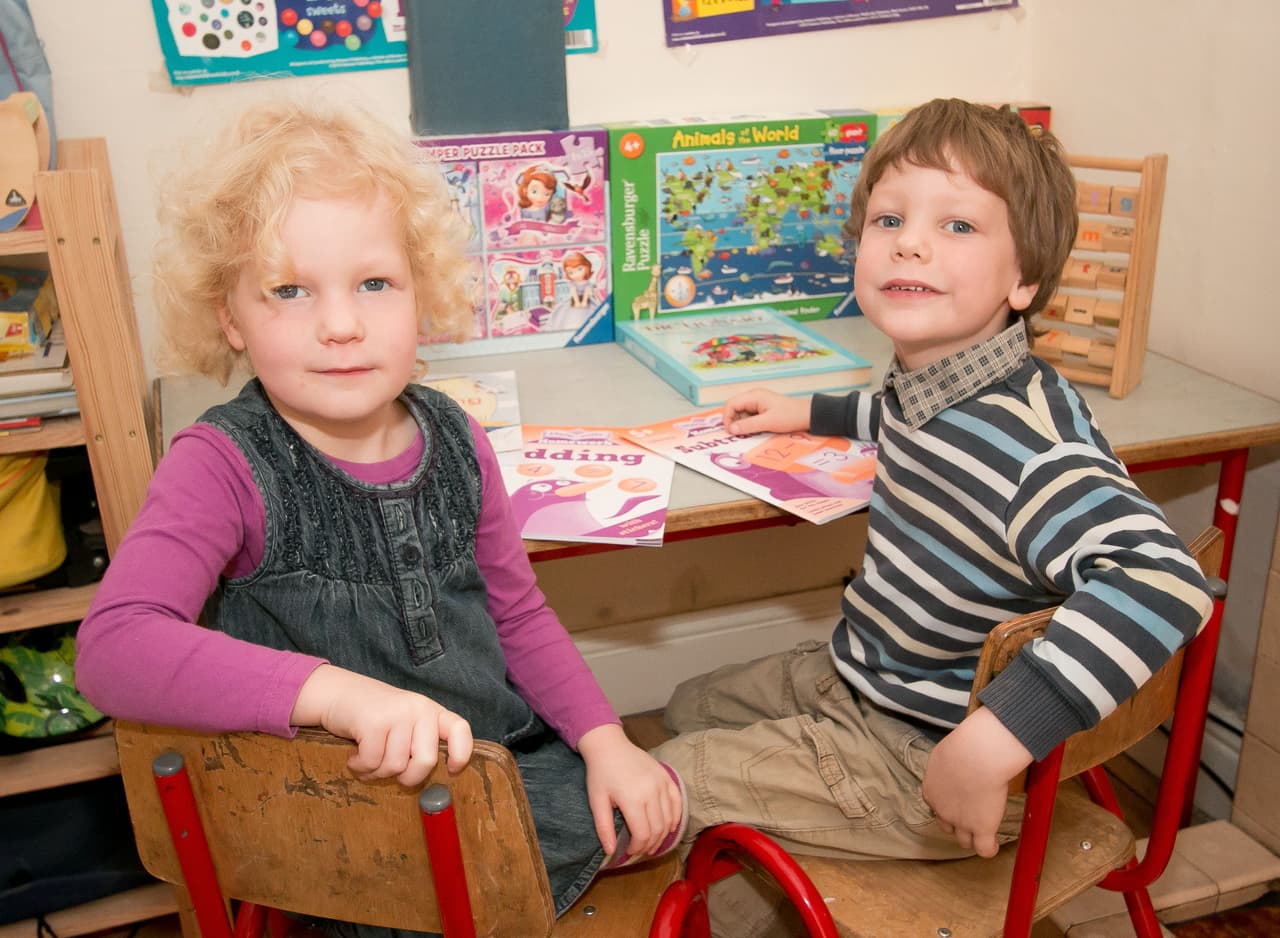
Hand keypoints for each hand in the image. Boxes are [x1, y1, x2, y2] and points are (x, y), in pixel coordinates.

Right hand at [291, 664, 473, 786]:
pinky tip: (355, 758)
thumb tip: (433, 783)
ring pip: (396, 766)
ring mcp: (397, 713)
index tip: (451, 770)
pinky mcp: (373, 722)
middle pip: (426, 761)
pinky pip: (372, 762)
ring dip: (377, 772)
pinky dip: (361, 768)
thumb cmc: (374, 716)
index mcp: (431, 710)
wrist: (338, 692)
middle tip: (392, 774)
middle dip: (407, 777)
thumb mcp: (405, 722)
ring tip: (367, 760)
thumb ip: (420, 742)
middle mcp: (419, 708)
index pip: (459, 729)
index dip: (461, 753)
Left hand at [577, 724, 682, 857]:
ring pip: (669, 818)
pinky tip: (669, 827)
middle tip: (641, 850)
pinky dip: (676, 817)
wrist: (609, 746)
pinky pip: (677, 802)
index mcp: (633, 800)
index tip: (630, 851)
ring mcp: (662, 783)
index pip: (643, 834)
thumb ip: (604, 828)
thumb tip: (611, 852)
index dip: (638, 848)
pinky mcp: (666, 776)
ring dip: (662, 835)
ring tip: (653, 842)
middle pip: (658, 829)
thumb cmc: (600, 774)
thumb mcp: (596, 801)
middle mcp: (651, 792)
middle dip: (650, 845)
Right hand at [722, 389, 810, 435]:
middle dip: (733, 421)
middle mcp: (753, 396)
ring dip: (741, 423)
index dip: (727, 417)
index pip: (731, 404)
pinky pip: (749, 415)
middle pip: (734, 407)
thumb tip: (731, 429)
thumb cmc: (789, 416)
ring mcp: (758, 402)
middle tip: (737, 434)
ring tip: (747, 433)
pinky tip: (754, 430)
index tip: (730, 431)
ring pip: (741, 413)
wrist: (807, 415)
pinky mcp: (763, 408)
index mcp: (753, 396)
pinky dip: (748, 423)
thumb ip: (748, 426)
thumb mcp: (767, 423)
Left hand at [922, 707, 1031, 857]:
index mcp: (931, 790)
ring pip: (964, 840)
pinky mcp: (981, 829)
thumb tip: (954, 759)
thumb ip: (946, 764)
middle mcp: (942, 810)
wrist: (977, 757)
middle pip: (947, 825)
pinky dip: (989, 848)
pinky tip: (993, 842)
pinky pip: (984, 849)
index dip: (949, 803)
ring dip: (973, 835)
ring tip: (985, 827)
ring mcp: (961, 822)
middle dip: (958, 822)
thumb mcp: (945, 753)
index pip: (937, 805)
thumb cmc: (963, 747)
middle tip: (973, 812)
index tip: (960, 798)